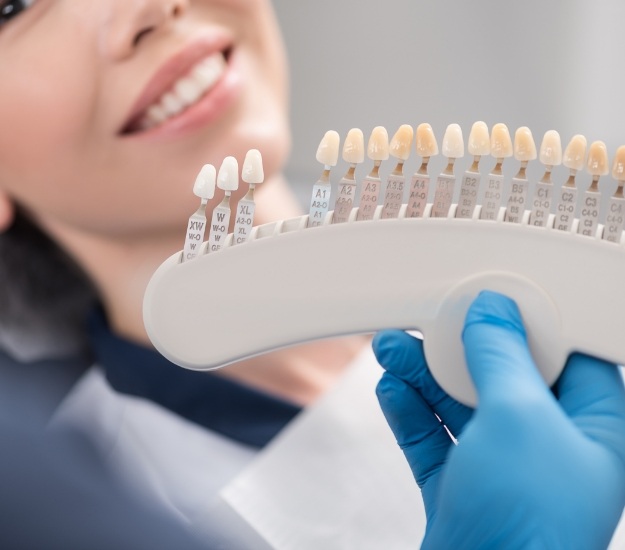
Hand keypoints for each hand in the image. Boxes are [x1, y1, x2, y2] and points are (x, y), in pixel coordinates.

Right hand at [373, 291, 624, 548]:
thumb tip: (493, 311)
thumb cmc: (528, 526)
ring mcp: (502, 470)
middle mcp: (550, 449)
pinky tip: (393, 388)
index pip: (568, 356)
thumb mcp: (519, 417)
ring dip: (424, 374)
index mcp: (593, 430)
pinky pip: (435, 436)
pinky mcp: (462, 488)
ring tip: (392, 348)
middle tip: (427, 322)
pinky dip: (412, 411)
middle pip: (501, 376)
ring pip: (462, 404)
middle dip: (458, 348)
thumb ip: (502, 356)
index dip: (529, 323)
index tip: (492, 297)